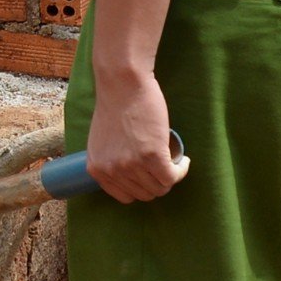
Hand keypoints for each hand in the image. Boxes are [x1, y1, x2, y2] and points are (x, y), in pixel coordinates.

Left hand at [87, 69, 182, 202]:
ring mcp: (131, 165)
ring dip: (171, 176)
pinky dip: (182, 170)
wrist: (122, 84)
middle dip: (157, 182)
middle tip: (163, 166)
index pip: (125, 196)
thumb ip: (110, 161)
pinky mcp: (151, 156)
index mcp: (97, 169)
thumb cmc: (114, 107)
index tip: (148, 176)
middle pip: (145, 194)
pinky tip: (184, 160)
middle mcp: (111, 171)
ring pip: (161, 187)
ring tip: (173, 161)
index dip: (140, 187)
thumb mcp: (102, 141)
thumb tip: (128, 179)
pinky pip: (173, 177)